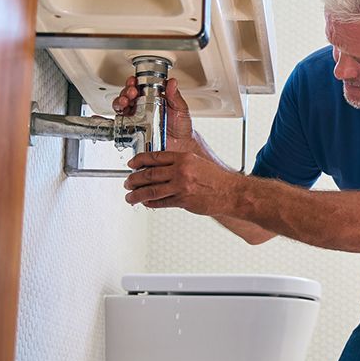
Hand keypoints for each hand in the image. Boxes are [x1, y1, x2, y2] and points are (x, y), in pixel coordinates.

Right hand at [113, 76, 193, 151]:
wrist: (180, 146)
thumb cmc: (181, 128)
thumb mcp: (180, 109)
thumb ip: (175, 96)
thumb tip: (172, 82)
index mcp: (153, 99)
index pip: (139, 87)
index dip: (134, 83)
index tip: (134, 81)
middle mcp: (143, 108)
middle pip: (128, 95)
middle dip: (126, 91)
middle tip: (131, 92)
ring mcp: (137, 119)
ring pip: (122, 107)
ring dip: (120, 101)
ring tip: (125, 101)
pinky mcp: (133, 130)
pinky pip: (121, 123)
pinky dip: (118, 118)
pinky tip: (122, 115)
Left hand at [124, 150, 238, 215]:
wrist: (232, 193)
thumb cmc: (217, 179)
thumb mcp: (197, 162)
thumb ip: (179, 164)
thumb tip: (159, 168)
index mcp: (183, 158)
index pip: (154, 157)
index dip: (139, 160)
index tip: (131, 164)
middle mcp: (181, 171)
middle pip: (148, 174)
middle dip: (133, 179)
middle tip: (127, 182)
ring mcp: (181, 187)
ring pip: (151, 190)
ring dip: (136, 195)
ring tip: (130, 197)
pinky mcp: (183, 201)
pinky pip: (161, 202)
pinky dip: (150, 203)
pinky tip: (146, 203)